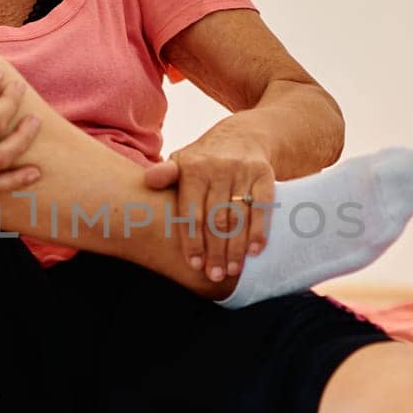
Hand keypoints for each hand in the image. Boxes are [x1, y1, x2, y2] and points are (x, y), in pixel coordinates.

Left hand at [141, 124, 276, 280]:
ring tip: (233, 270)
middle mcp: (219, 168)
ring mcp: (243, 171)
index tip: (195, 265)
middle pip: (216, 218)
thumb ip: (165, 175)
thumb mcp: (181, 162)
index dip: (192, 241)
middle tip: (214, 275)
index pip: (191, 212)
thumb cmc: (203, 161)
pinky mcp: (264, 175)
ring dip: (236, 247)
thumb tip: (148, 180)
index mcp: (193, 168)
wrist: (242, 136)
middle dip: (215, 250)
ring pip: (239, 216)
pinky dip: (259, 231)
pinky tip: (255, 251)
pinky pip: (263, 207)